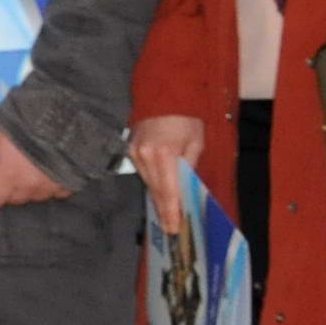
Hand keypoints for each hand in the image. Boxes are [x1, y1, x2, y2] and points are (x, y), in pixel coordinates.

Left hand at [0, 120, 71, 208]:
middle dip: (9, 187)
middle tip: (11, 168)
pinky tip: (49, 168)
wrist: (66, 118)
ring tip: (31, 166)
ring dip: (29, 187)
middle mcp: (29, 187)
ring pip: (33, 196)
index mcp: (9, 176)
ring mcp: (50, 187)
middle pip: (13, 199)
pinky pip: (55, 192)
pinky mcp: (68, 184)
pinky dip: (50, 185)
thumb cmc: (26, 123)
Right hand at [129, 113, 206, 237]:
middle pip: (155, 190)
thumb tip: (185, 189)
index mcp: (165, 154)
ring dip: (158, 198)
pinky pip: (143, 173)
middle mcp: (145, 156)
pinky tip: (159, 193)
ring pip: (147, 183)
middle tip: (171, 229)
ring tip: (167, 215)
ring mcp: (135, 153)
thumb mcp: (195, 142)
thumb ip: (189, 166)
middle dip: (164, 210)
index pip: (168, 190)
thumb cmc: (185, 118)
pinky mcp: (130, 150)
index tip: (174, 228)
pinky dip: (152, 184)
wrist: (163, 95)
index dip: (171, 211)